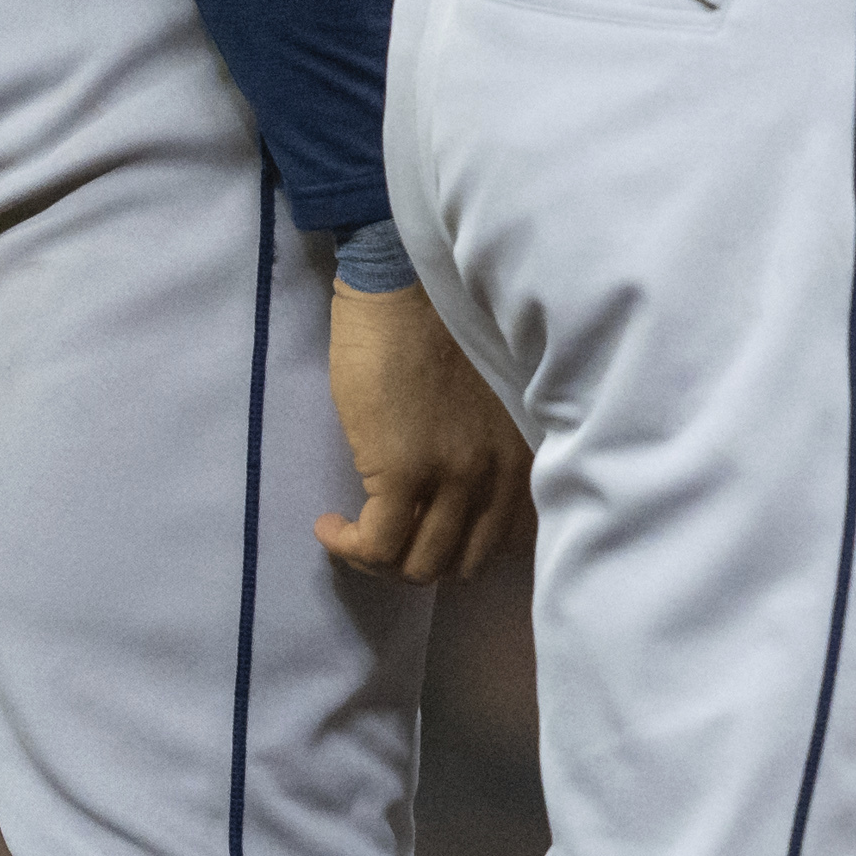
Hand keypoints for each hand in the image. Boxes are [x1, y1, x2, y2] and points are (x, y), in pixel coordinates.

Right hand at [318, 281, 528, 586]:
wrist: (407, 290)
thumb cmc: (441, 332)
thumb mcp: (487, 406)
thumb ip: (486, 452)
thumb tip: (453, 502)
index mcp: (524, 456)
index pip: (508, 543)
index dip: (459, 553)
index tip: (423, 538)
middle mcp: (499, 474)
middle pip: (460, 563)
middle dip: (415, 564)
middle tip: (381, 541)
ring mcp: (454, 475)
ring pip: (418, 565)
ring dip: (378, 561)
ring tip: (353, 535)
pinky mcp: (404, 471)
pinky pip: (376, 546)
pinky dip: (349, 547)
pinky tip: (330, 525)